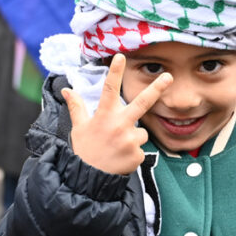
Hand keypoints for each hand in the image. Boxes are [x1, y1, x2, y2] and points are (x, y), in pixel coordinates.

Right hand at [61, 53, 171, 174]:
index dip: (115, 72)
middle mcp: (119, 125)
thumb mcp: (78, 128)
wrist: (89, 180)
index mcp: (104, 116)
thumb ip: (77, 107)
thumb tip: (66, 90)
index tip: (121, 56)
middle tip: (169, 76)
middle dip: (157, 88)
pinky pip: (140, 148)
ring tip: (118, 147)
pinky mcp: (137, 154)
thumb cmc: (85, 151)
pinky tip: (121, 158)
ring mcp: (130, 140)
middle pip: (142, 103)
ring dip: (133, 137)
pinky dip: (133, 152)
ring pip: (141, 131)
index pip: (110, 89)